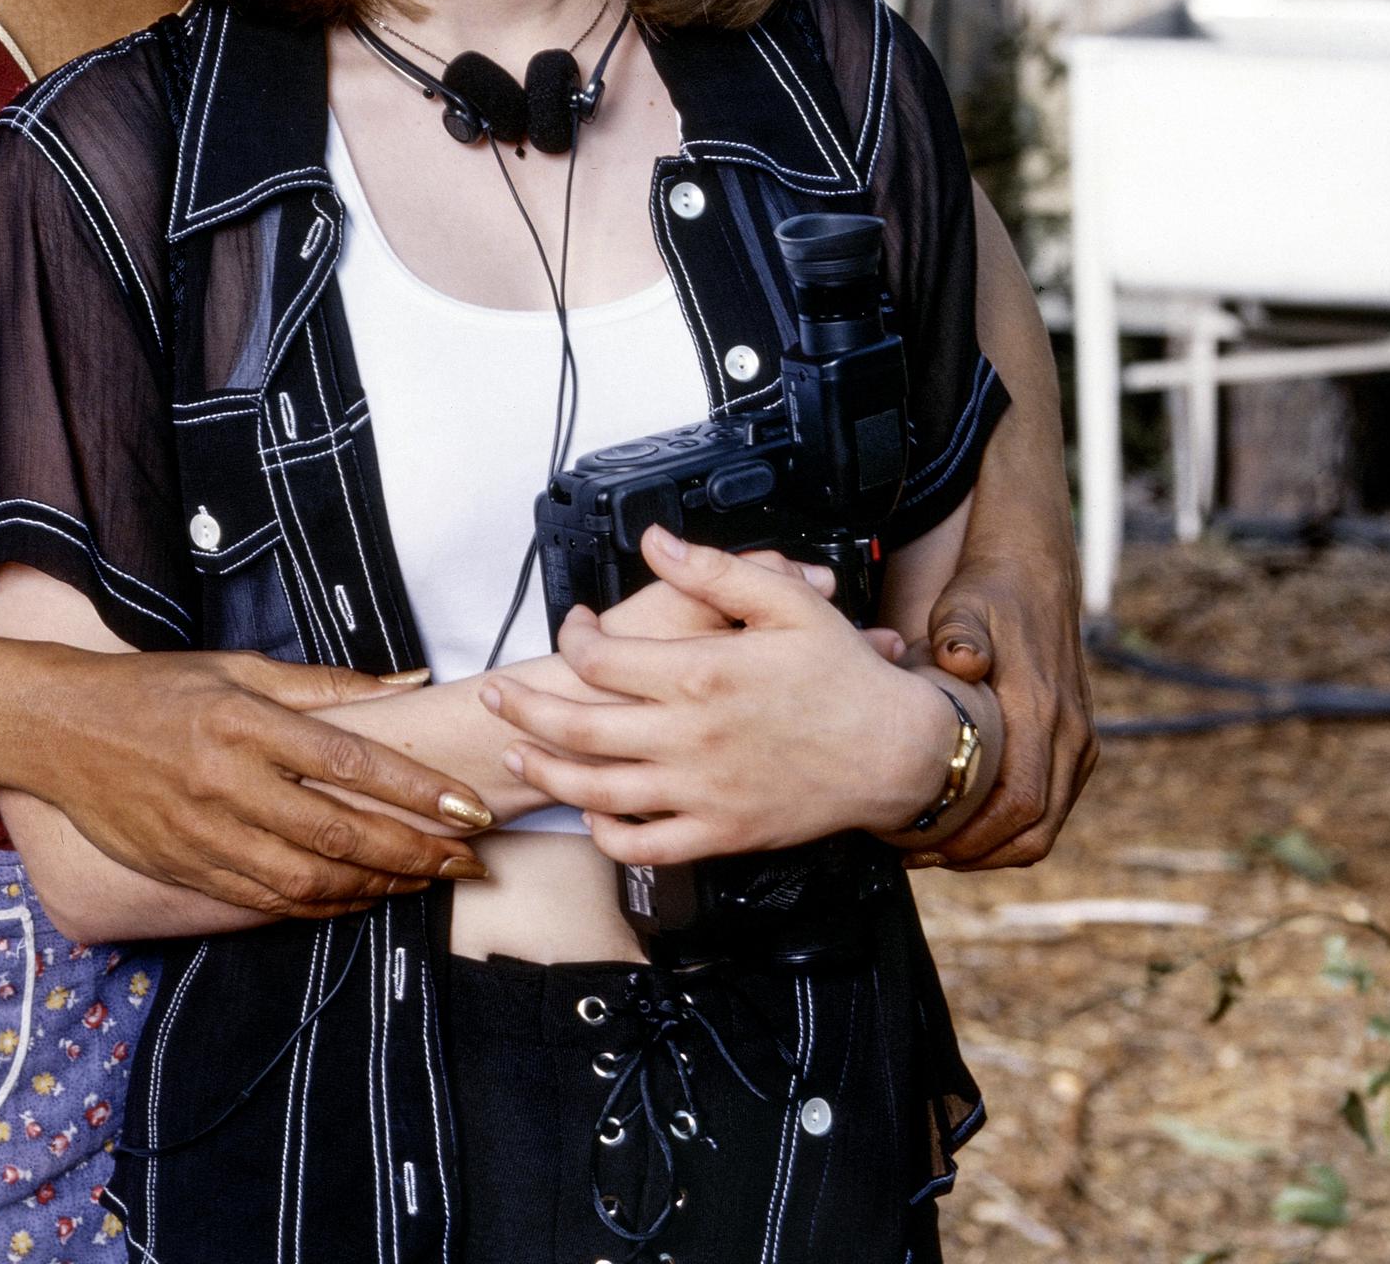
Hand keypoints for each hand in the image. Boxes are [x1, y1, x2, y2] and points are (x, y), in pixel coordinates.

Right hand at [32, 645, 487, 918]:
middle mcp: (228, 783)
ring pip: (310, 880)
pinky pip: (268, 901)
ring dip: (379, 887)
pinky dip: (324, 907)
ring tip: (426, 882)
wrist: (60, 730)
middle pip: (340, 833)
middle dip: (416, 853)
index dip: (417, 791)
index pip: (351, 764)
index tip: (468, 807)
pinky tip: (361, 899)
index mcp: (245, 723)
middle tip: (468, 860)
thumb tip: (408, 682)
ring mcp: (205, 834)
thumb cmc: (157, 688)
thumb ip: (326, 683)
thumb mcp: (237, 666)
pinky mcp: (188, 870)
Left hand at [482, 530, 957, 864]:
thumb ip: (713, 570)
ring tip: (516, 754)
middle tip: (493, 693)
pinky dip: (606, 834)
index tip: (574, 626)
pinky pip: (645, 847)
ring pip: (598, 791)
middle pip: (578, 727)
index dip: (573, 637)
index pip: (601, 658)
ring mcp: (701, 792)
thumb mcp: (785, 602)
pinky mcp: (720, 835)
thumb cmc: (843, 675)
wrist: (895, 752)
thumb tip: (653, 542)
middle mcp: (690, 737)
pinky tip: (590, 813)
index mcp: (701, 673)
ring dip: (546, 772)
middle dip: (524, 708)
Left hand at [919, 558, 1096, 867]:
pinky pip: (1051, 805)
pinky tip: (965, 821)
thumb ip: (958, 632)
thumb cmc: (988, 594)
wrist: (1035, 573)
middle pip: (1036, 829)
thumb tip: (960, 660)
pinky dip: (1012, 827)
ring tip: (934, 849)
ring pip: (1047, 825)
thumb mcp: (964, 606)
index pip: (1020, 803)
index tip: (919, 846)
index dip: (973, 838)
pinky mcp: (1077, 742)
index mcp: (1042, 711)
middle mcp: (1070, 734)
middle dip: (977, 855)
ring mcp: (1079, 741)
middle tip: (916, 857)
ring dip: (994, 847)